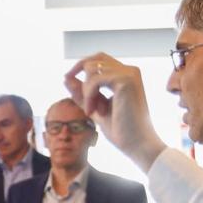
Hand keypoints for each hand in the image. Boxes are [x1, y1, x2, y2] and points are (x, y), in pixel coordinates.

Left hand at [64, 53, 166, 171]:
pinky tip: (93, 112)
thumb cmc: (121, 130)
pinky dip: (88, 96)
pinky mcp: (126, 80)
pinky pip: (94, 80)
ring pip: (91, 69)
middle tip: (75, 94)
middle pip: (94, 58)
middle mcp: (130, 70)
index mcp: (126, 75)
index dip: (81, 67)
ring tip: (92, 111)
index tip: (68, 81)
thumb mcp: (95, 108)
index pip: (99, 59)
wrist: (137, 144)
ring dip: (85, 91)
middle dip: (79, 74)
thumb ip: (82, 93)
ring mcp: (129, 73)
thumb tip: (66, 77)